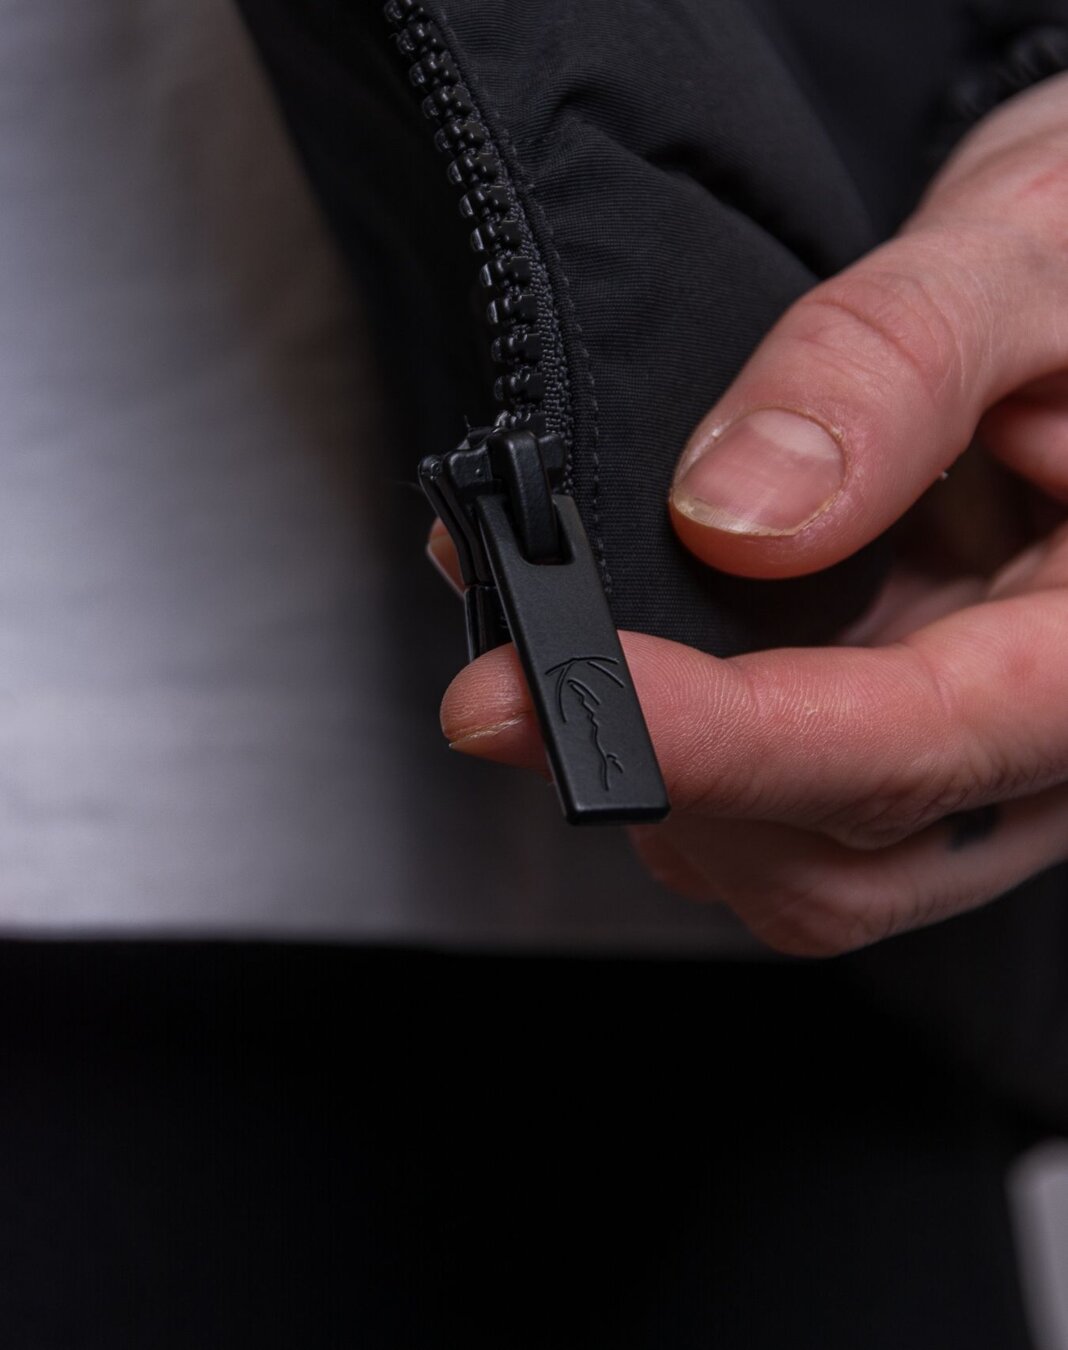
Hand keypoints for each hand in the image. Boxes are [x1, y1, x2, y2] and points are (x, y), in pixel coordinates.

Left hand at [436, 74, 1067, 955]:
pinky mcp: (893, 748)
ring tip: (543, 648)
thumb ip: (900, 364)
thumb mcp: (1026, 261)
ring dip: (648, 783)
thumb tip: (737, 509)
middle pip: (838, 863)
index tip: (544, 690)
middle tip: (502, 677)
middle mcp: (1038, 744)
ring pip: (790, 868)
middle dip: (657, 781)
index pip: (914, 746)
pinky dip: (662, 758)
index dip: (721, 740)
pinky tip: (601, 659)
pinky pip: (769, 822)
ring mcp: (965, 764)